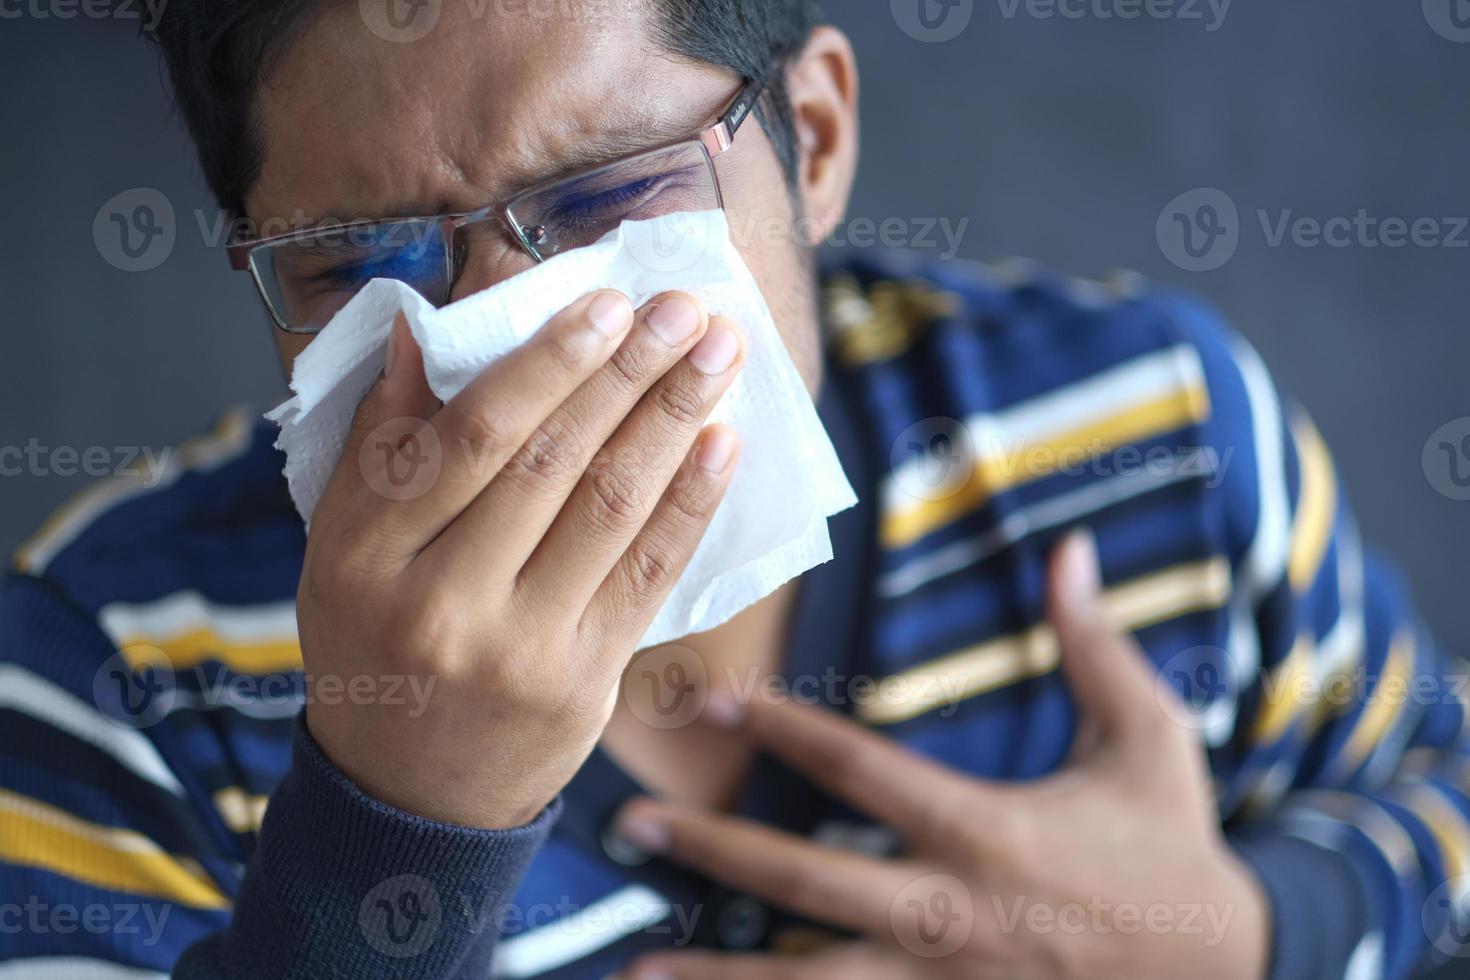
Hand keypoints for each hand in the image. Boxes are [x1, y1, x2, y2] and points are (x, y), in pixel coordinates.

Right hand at [297, 290, 744, 828]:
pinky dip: (690, 502)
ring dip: (674, 419)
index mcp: (363, 551)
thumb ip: (381, 441)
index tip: (607, 305)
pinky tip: (722, 443)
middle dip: (628, 373)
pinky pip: (647, 574)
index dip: (549, 362)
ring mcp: (516, 647)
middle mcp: (439, 599)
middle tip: (682, 307)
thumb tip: (413, 329)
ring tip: (718, 351)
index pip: (471, 434)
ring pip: (610, 508)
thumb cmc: (376, 645)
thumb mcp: (339, 548)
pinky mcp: (581, 681)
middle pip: (551, 461)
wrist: (406, 795)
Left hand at [615, 531, 1269, 979]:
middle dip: (712, 853)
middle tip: (630, 826)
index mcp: (989, 831)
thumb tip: (1072, 547)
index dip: (778, 732)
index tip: (712, 701)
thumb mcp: (1149, 736)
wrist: (1226, 973)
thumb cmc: (1173, 847)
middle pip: (805, 882)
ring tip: (631, 972)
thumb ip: (1096, 645)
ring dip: (717, 978)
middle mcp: (952, 914)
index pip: (859, 770)